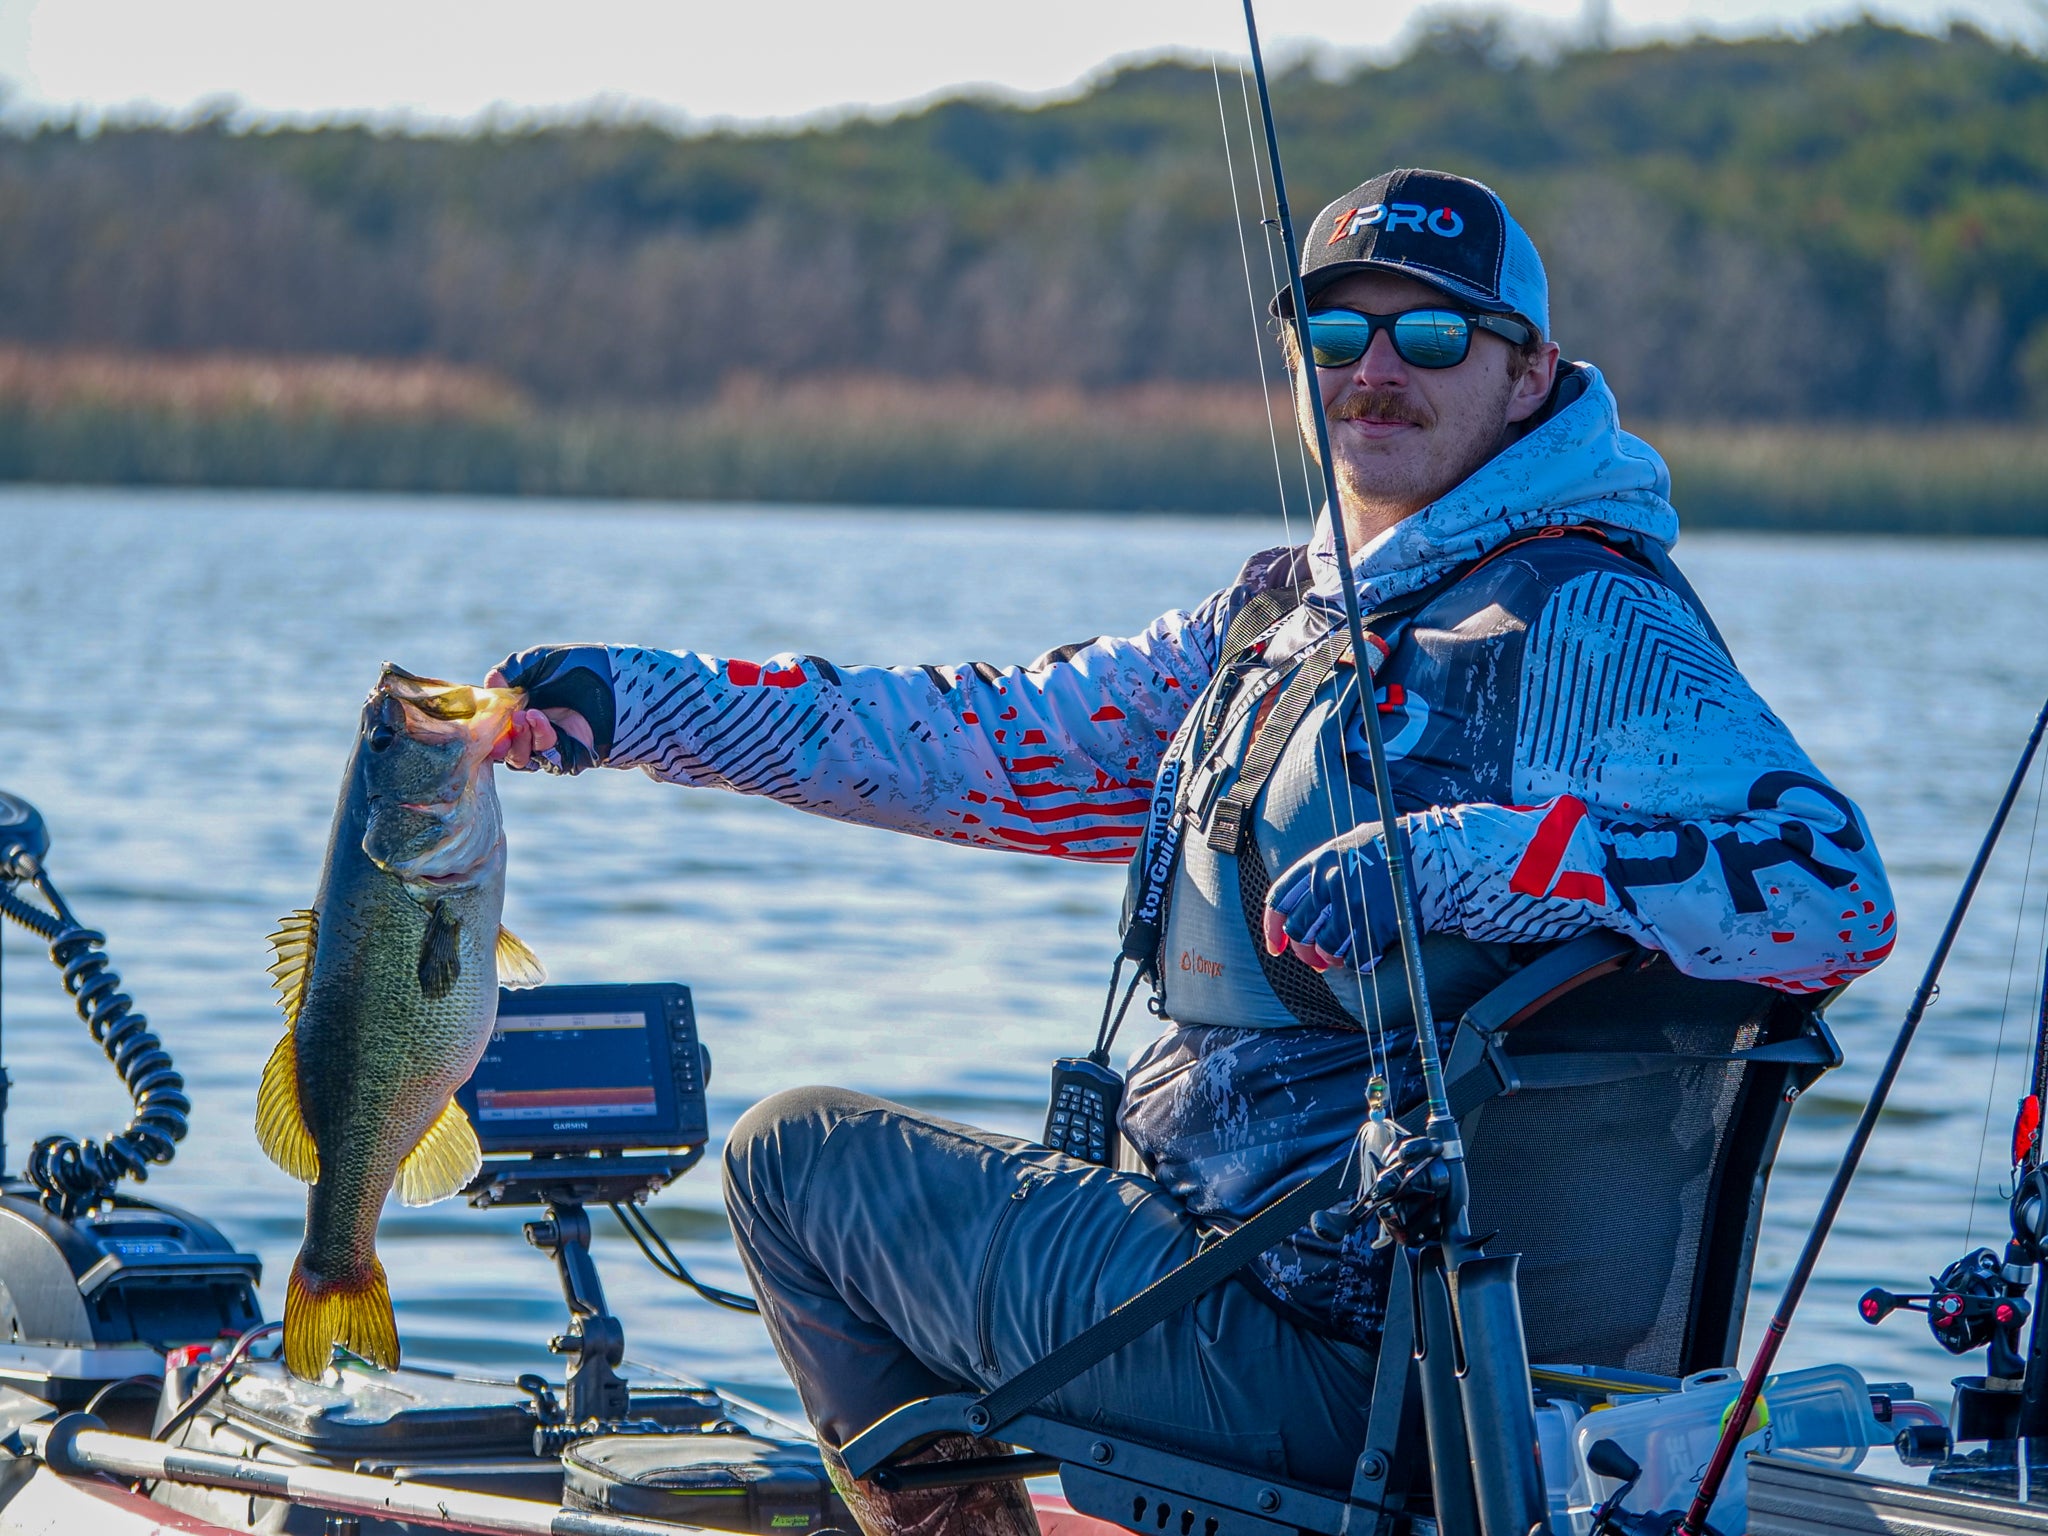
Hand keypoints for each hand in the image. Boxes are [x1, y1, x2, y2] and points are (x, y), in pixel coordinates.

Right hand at [488, 646, 615, 773]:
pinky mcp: (573, 757)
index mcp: (521, 712)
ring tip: (524, 716)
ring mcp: (552, 747)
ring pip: (522, 758)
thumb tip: (489, 684)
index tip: (480, 718)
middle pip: (504, 750)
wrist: (621, 679)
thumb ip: (513, 670)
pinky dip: (541, 737)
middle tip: (501, 723)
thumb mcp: (541, 661)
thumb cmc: (581, 667)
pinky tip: (539, 718)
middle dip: (499, 739)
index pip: (494, 730)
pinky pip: (550, 758)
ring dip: (518, 739)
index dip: (484, 728)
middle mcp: (533, 733)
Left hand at [1262, 826, 1401, 973]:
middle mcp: (1329, 883)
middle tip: (1315, 959)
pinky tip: (1366, 957)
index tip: (1277, 947)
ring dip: (1333, 958)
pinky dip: (1359, 963)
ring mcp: (1352, 906)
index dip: (1274, 930)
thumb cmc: (1386, 851)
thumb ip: (1318, 873)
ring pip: (1327, 949)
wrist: (1429, 854)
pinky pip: (1357, 958)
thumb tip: (1297, 916)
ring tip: (1343, 956)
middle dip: (1305, 951)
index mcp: (1318, 862)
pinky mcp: (1376, 926)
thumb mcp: (1343, 848)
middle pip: (1300, 931)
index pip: (1280, 902)